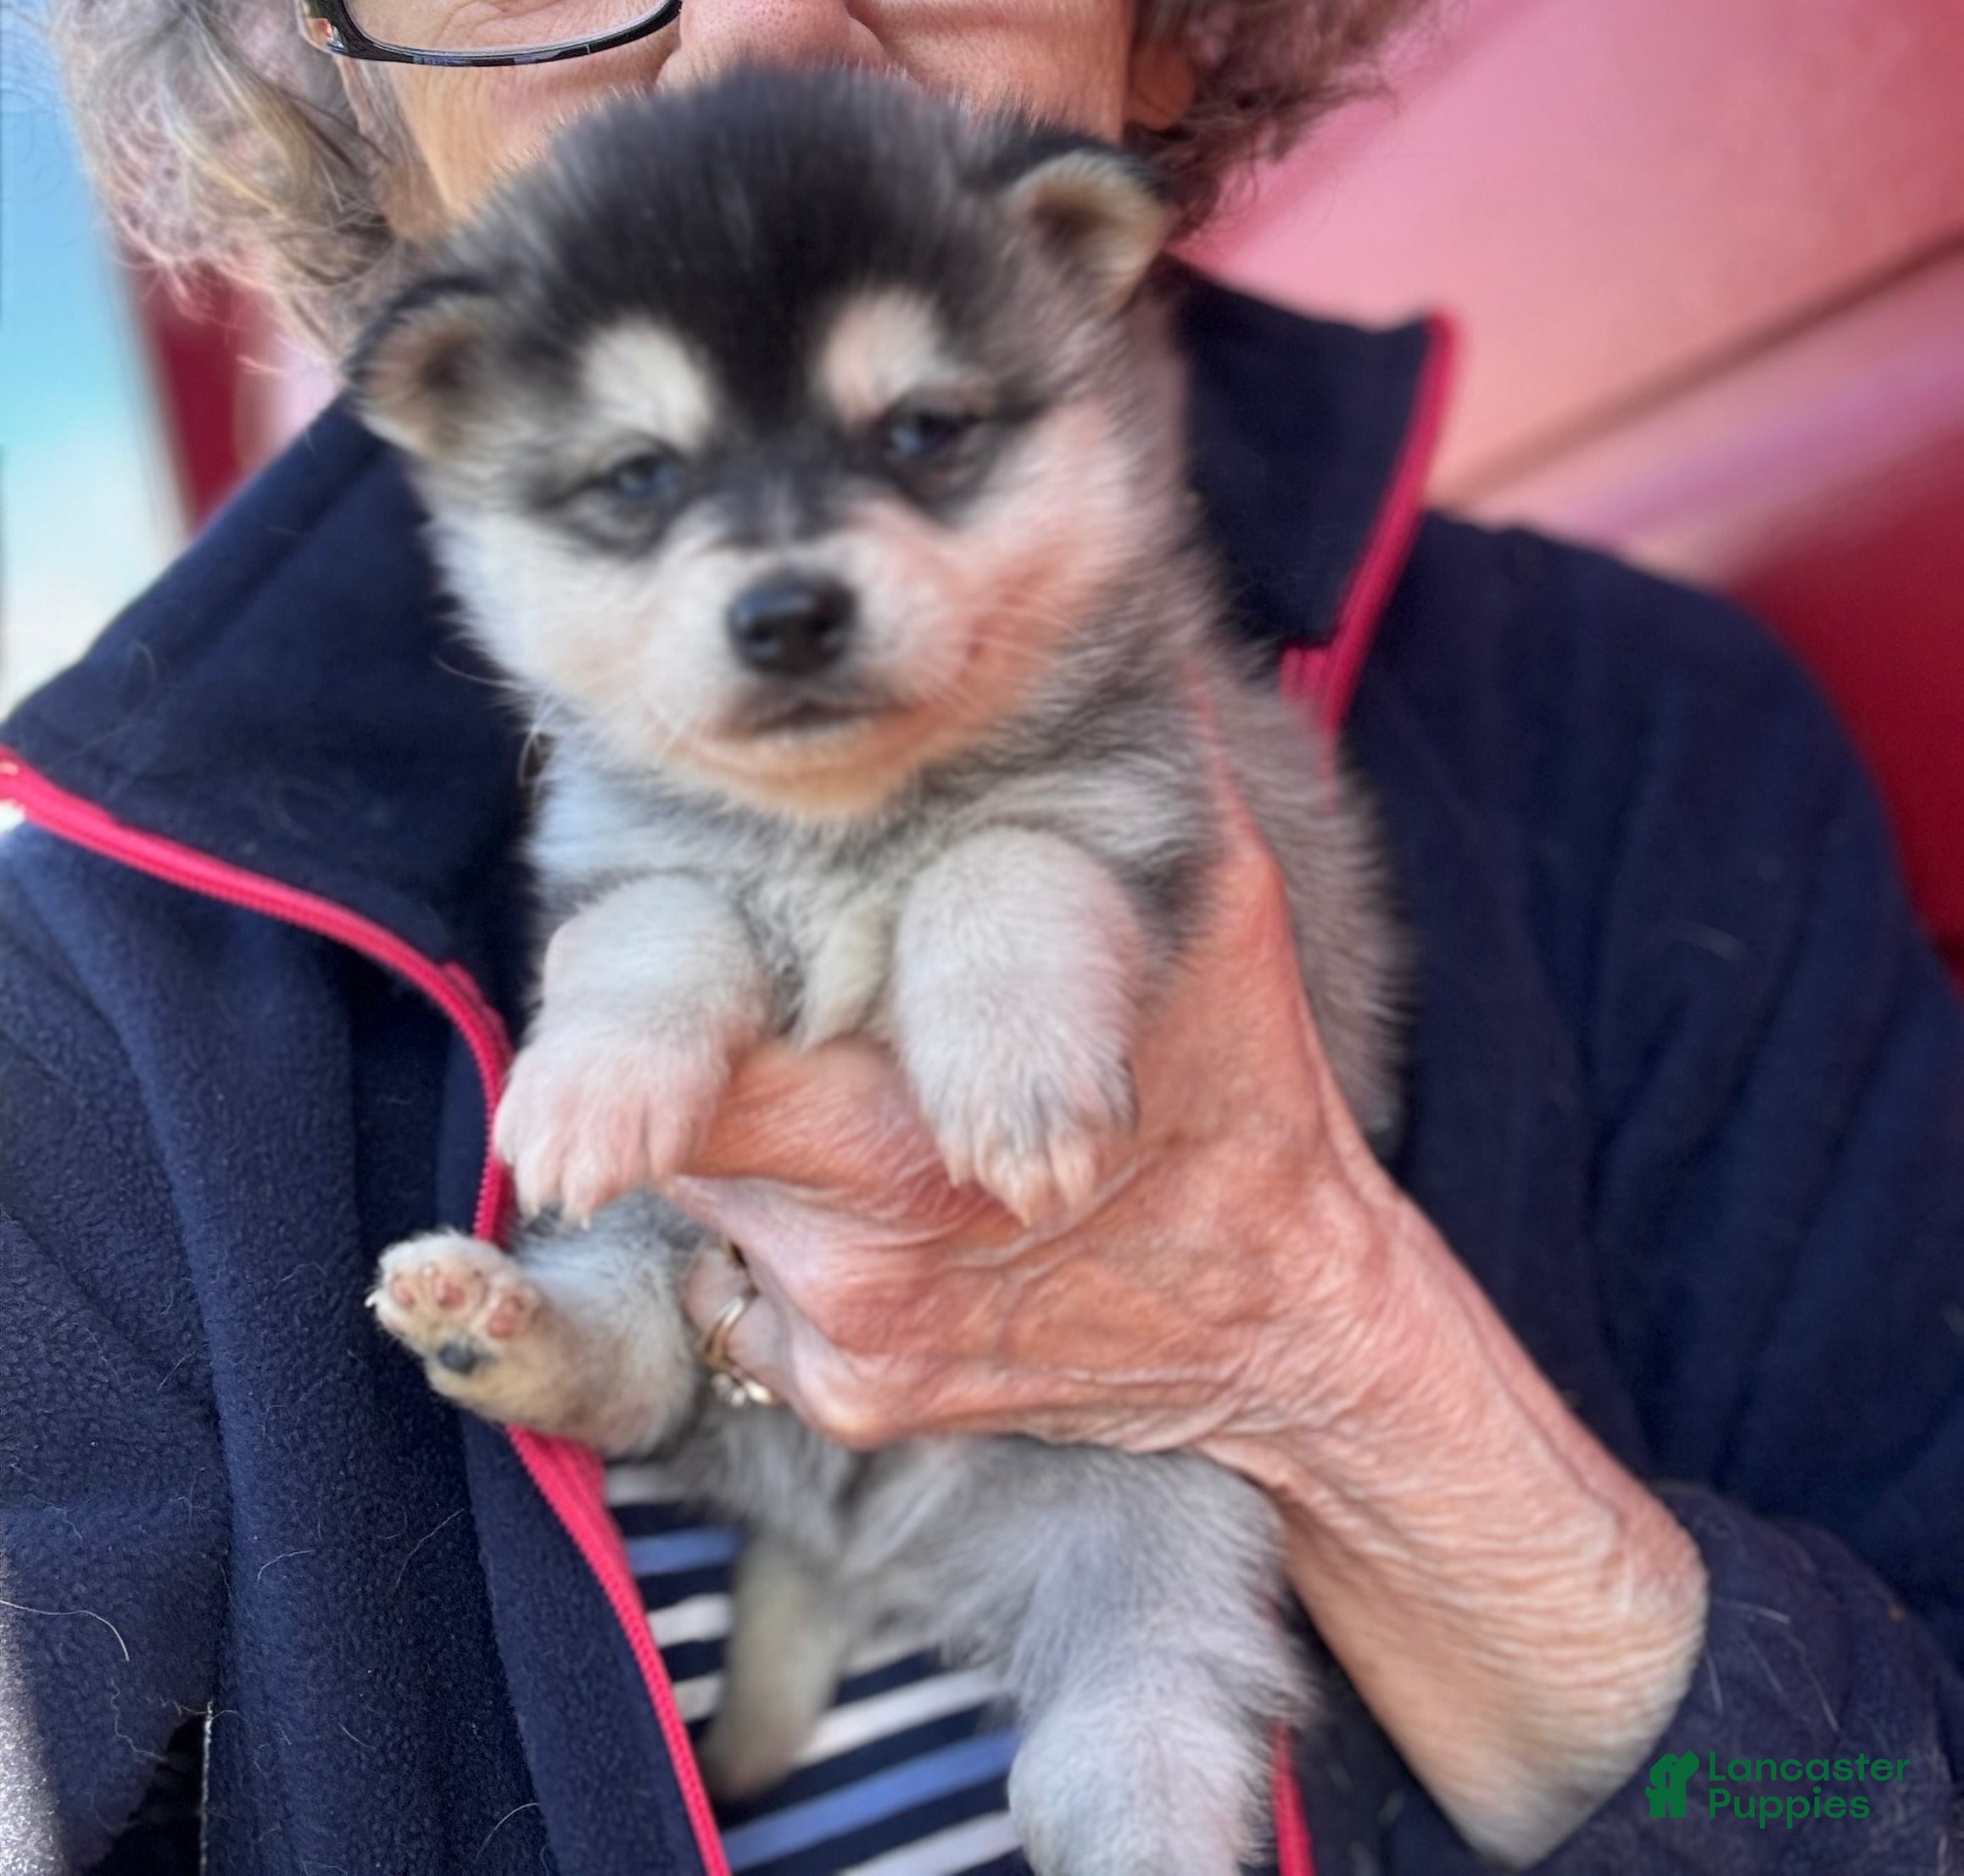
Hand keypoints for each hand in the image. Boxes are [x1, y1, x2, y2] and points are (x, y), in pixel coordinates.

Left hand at [667, 776, 1707, 1868]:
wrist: (1295, 1327)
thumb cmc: (1248, 1093)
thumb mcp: (1221, 902)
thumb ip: (1146, 757)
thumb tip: (1111, 597)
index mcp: (897, 1143)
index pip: (676, 1059)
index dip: (645, 1016)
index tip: (697, 945)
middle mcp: (849, 1255)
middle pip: (685, 1118)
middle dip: (714, 1042)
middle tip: (783, 983)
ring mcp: (846, 1341)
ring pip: (709, 1197)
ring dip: (746, 1129)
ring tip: (843, 1068)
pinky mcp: (852, 1402)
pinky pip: (744, 1293)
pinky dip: (776, 1235)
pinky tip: (865, 1187)